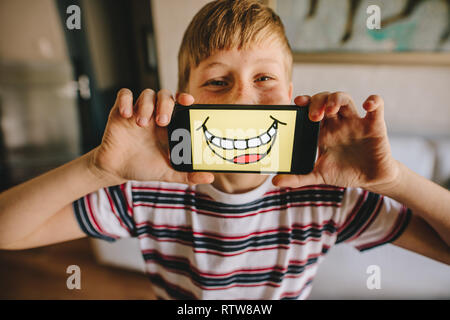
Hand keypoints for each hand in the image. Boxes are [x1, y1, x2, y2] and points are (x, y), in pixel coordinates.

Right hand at [89, 88, 213, 184]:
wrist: (117, 169)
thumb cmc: (144, 167)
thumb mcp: (168, 172)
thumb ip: (188, 175)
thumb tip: (210, 177)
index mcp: (169, 125)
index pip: (180, 103)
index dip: (185, 98)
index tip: (189, 101)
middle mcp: (154, 115)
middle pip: (165, 95)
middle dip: (165, 104)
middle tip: (162, 121)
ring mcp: (138, 111)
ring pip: (146, 94)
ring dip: (146, 105)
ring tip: (141, 123)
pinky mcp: (120, 111)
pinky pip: (123, 95)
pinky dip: (125, 101)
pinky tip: (126, 115)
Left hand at [273, 92, 399, 192]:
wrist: (369, 180)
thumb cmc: (343, 173)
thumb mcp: (319, 176)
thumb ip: (298, 178)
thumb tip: (275, 182)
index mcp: (323, 131)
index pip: (311, 108)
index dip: (304, 101)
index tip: (297, 103)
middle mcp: (337, 122)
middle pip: (325, 99)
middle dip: (318, 101)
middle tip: (313, 116)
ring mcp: (355, 122)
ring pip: (345, 99)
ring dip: (336, 99)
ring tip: (330, 110)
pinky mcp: (375, 125)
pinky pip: (376, 106)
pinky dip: (373, 101)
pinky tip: (367, 106)